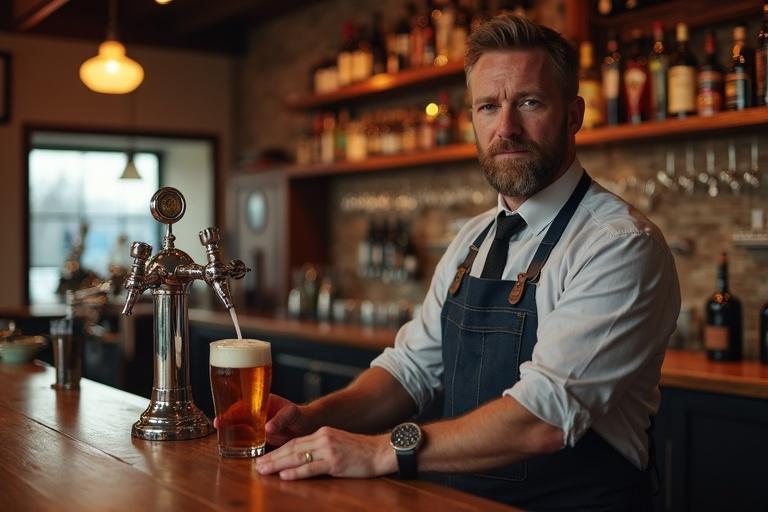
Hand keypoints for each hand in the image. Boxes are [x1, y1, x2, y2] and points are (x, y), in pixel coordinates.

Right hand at [213, 394, 313, 445]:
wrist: (307, 427)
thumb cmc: (301, 416)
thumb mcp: (292, 415)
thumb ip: (281, 419)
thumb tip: (267, 428)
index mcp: (264, 400)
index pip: (244, 403)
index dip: (231, 409)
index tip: (222, 417)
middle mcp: (258, 410)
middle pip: (238, 413)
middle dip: (226, 418)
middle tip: (216, 425)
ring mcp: (257, 421)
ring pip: (239, 423)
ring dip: (229, 428)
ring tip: (219, 435)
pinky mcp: (259, 433)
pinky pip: (245, 434)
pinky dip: (237, 438)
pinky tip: (230, 444)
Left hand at [255, 426, 395, 479]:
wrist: (380, 451)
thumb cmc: (361, 450)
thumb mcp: (338, 442)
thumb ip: (321, 447)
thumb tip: (303, 457)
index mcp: (323, 433)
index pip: (295, 442)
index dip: (277, 450)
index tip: (264, 458)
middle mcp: (323, 438)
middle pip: (292, 448)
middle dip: (272, 457)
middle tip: (257, 465)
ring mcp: (329, 450)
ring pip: (298, 457)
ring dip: (278, 464)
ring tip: (264, 470)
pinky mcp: (335, 462)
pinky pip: (312, 468)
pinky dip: (297, 472)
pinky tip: (285, 476)